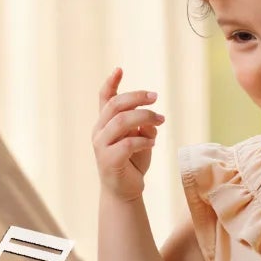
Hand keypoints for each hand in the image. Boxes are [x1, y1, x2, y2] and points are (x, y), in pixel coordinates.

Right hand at [93, 66, 163, 201]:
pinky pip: (127, 144)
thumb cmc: (133, 162)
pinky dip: (143, 141)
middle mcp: (99, 131)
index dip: (110, 83)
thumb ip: (144, 126)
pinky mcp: (108, 160)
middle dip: (137, 97)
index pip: (104, 98)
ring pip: (121, 122)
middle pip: (115, 105)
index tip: (119, 69)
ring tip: (160, 120)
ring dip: (144, 117)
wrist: (124, 191)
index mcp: (105, 123)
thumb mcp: (142, 139)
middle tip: (156, 97)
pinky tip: (152, 144)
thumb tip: (150, 120)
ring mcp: (101, 146)